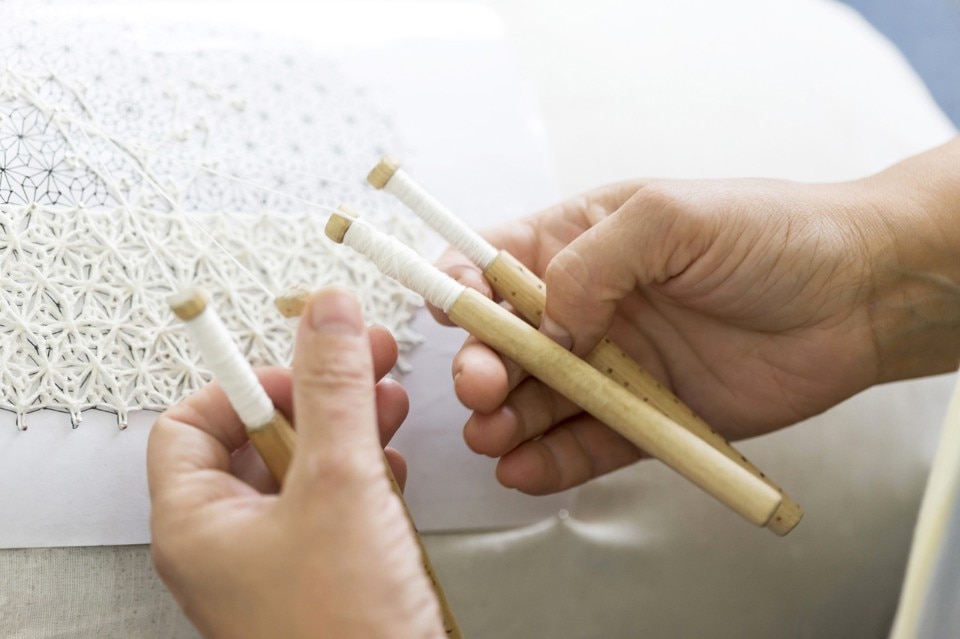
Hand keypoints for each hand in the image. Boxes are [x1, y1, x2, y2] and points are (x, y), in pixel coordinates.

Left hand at [148, 288, 443, 638]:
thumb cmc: (346, 633)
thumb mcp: (342, 485)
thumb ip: (334, 391)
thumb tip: (328, 316)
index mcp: (199, 524)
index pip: (193, 422)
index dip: (247, 381)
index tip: (302, 359)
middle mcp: (230, 544)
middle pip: (256, 438)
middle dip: (315, 395)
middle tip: (361, 359)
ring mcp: (279, 562)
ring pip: (303, 469)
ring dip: (346, 429)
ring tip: (387, 403)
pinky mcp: (327, 575)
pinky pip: (334, 506)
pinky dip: (363, 475)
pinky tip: (392, 468)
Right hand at [435, 140, 959, 494]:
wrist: (857, 298)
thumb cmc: (772, 235)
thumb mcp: (671, 218)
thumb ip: (594, 261)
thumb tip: (546, 321)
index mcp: (583, 242)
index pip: (496, 264)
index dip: (463, 288)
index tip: (450, 314)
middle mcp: (590, 306)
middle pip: (507, 342)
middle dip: (481, 366)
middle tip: (482, 387)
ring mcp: (616, 365)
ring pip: (538, 401)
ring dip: (505, 421)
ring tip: (494, 436)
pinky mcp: (648, 417)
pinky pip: (587, 445)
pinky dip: (553, 462)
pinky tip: (525, 470)